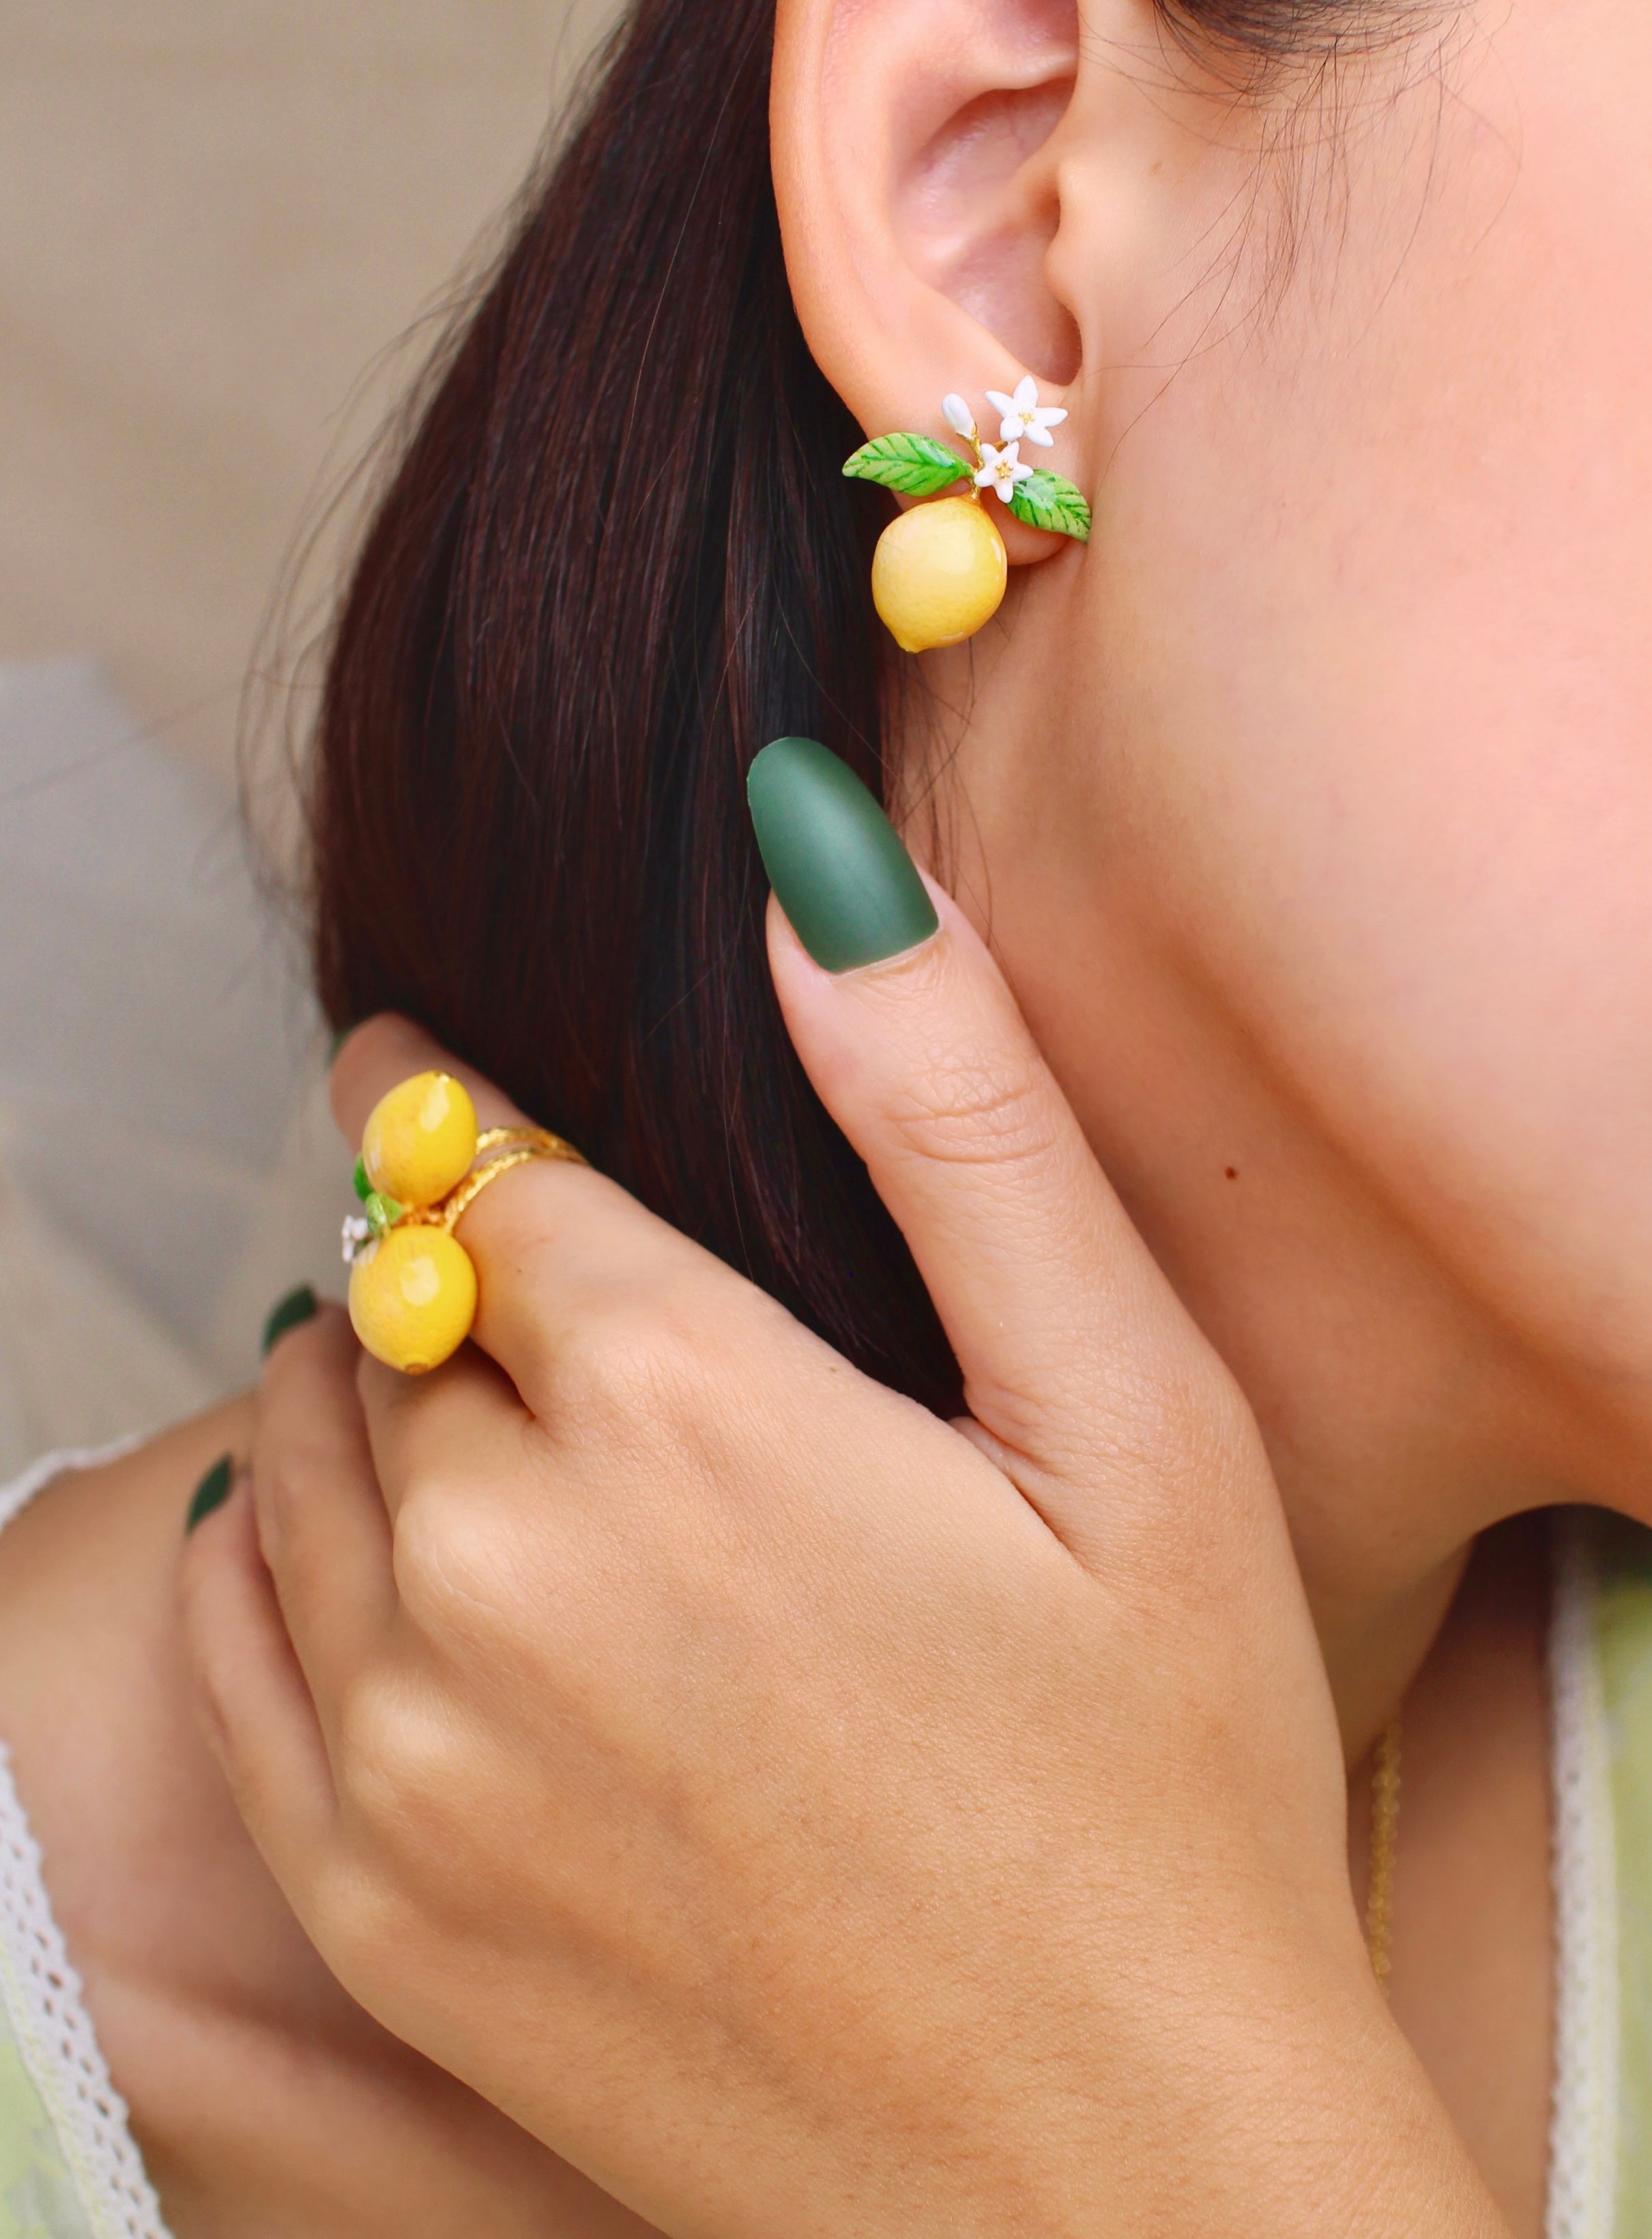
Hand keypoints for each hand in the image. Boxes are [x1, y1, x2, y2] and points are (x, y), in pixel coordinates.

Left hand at [181, 887, 1502, 2238]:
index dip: (458, 1105)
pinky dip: (257, 1553)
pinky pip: (231, 1647)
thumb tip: (813, 865)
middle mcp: (505, 1570)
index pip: (485, 1177)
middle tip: (490, 1248)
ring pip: (292, 1462)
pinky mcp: (381, 1907)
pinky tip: (335, 1537)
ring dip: (349, 1388)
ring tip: (435, 1371)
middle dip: (434, 1261)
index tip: (429, 1061)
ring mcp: (417, 1753)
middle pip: (388, 1316)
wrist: (1113, 2183)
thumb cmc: (1167, 1789)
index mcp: (689, 1418)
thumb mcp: (1133, 1417)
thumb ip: (959, 1118)